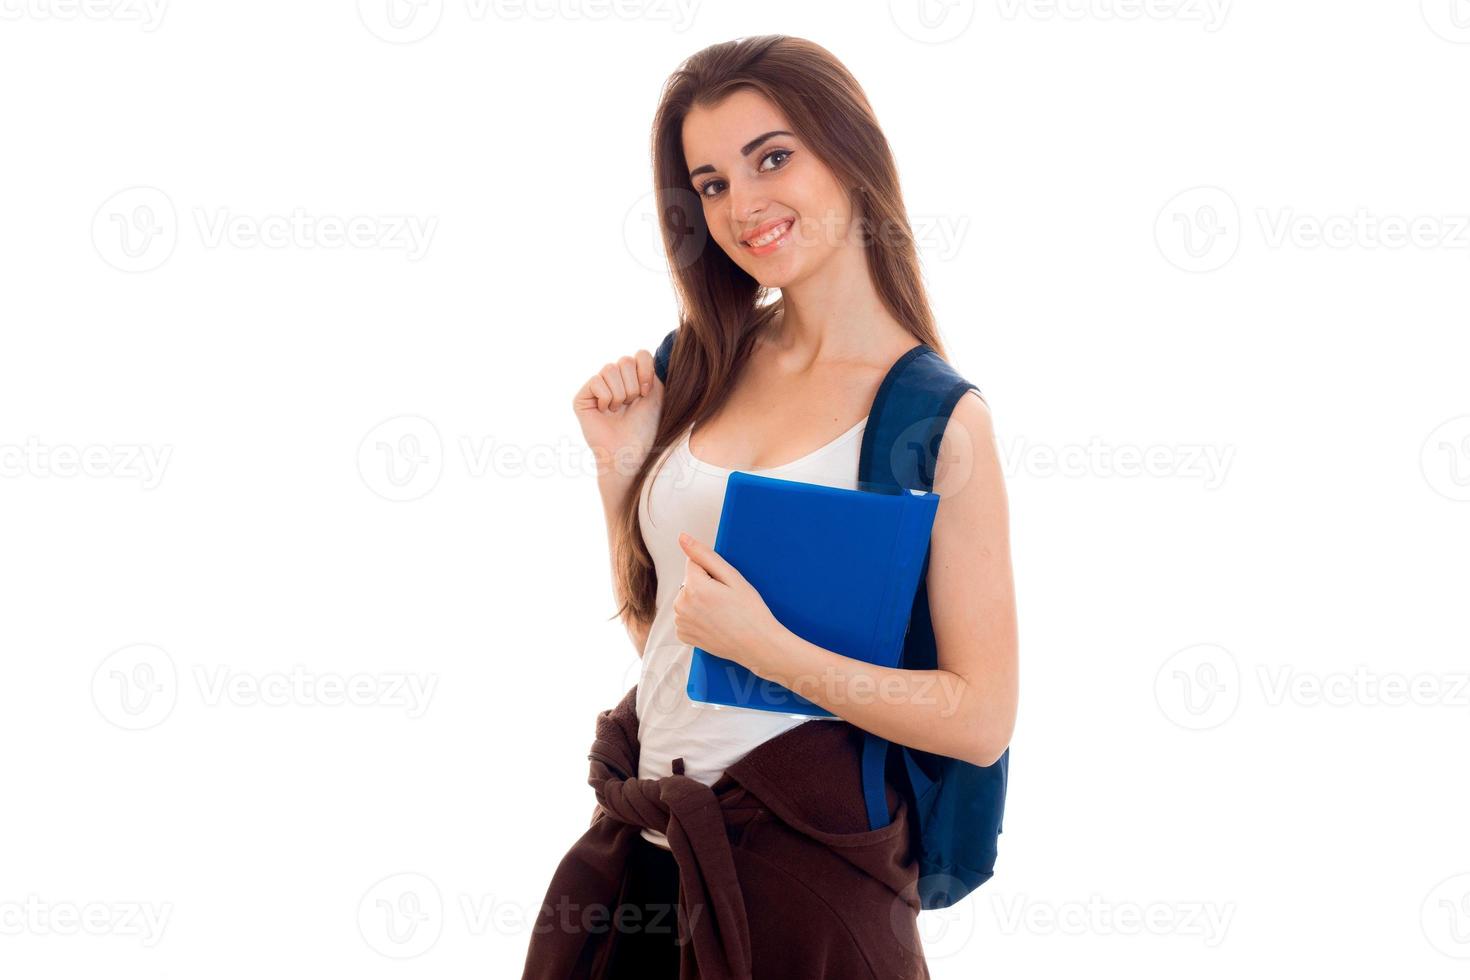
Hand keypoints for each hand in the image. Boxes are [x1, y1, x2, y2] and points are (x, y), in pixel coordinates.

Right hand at [571, 349, 662, 481]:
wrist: (630, 450)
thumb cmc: (645, 426)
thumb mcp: (657, 393)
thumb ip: (651, 368)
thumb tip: (646, 350)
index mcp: (632, 376)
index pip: (640, 354)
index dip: (646, 372)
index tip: (647, 394)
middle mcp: (614, 379)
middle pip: (625, 360)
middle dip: (633, 386)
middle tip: (630, 405)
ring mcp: (596, 386)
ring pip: (610, 369)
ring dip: (621, 394)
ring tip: (618, 410)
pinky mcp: (582, 397)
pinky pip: (597, 381)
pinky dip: (606, 398)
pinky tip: (605, 412)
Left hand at [673, 531, 780, 673]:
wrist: (758, 646)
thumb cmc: (750, 611)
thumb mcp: (733, 578)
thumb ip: (704, 555)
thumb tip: (682, 537)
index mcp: (693, 587)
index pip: (694, 563)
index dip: (712, 572)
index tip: (725, 587)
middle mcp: (681, 605)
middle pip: (689, 581)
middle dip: (704, 585)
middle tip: (727, 601)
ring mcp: (681, 622)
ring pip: (687, 598)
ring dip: (700, 601)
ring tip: (722, 613)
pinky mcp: (684, 635)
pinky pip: (686, 616)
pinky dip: (697, 617)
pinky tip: (715, 623)